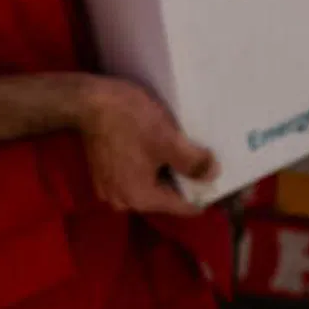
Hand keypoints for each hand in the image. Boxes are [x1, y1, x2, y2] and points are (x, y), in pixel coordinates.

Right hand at [71, 77, 216, 214]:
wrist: (89, 102)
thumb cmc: (130, 121)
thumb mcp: (168, 140)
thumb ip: (192, 162)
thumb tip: (213, 176)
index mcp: (139, 198)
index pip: (180, 206)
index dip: (202, 194)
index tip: (219, 181)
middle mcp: (122, 201)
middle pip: (165, 197)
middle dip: (185, 182)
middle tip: (207, 163)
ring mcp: (110, 188)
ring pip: (151, 185)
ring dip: (168, 172)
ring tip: (188, 153)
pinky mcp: (105, 174)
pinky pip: (137, 176)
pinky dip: (151, 166)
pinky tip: (162, 148)